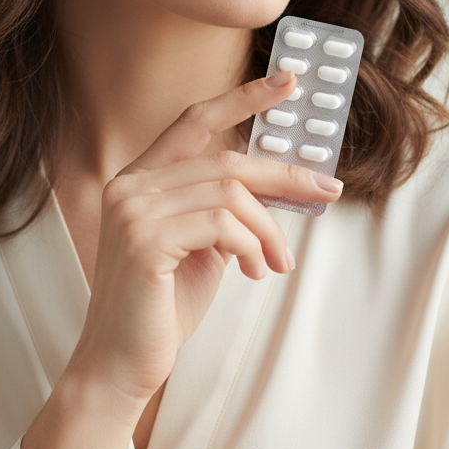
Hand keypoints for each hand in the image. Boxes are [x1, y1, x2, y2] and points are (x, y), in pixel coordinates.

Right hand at [65, 69, 342, 406]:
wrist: (120, 366)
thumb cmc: (161, 308)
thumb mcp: (201, 248)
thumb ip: (225, 212)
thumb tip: (279, 188)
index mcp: (140, 179)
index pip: (194, 120)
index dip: (242, 97)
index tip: (287, 82)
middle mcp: (131, 184)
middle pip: (226, 159)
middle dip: (284, 175)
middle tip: (327, 189)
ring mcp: (133, 209)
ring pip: (230, 192)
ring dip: (269, 228)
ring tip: (279, 262)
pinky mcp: (144, 239)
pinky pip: (222, 225)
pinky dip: (252, 247)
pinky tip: (255, 271)